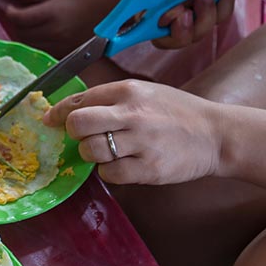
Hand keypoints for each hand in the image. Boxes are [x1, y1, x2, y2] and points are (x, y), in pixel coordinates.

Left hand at [5, 0, 116, 58]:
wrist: (106, 11)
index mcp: (52, 12)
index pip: (20, 18)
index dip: (11, 13)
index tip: (10, 8)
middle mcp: (54, 31)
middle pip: (22, 33)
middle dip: (16, 24)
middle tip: (18, 15)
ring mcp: (59, 43)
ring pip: (29, 44)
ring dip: (23, 34)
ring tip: (27, 24)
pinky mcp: (63, 51)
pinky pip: (41, 50)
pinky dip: (35, 42)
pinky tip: (38, 33)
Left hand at [42, 79, 223, 184]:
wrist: (217, 134)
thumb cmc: (175, 112)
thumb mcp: (144, 93)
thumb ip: (109, 99)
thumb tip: (68, 110)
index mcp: (129, 90)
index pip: (79, 100)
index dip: (58, 113)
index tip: (49, 120)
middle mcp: (133, 114)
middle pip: (78, 124)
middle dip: (74, 133)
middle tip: (85, 137)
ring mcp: (142, 143)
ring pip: (91, 152)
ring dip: (93, 155)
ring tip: (110, 151)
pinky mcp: (149, 169)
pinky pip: (110, 174)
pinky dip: (110, 172)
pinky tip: (125, 164)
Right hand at [137, 0, 252, 49]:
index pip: (138, 16)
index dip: (146, 28)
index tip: (165, 21)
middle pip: (164, 33)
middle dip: (181, 31)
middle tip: (191, 13)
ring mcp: (186, 0)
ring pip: (191, 31)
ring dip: (205, 18)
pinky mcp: (206, 1)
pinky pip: (213, 20)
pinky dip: (222, 9)